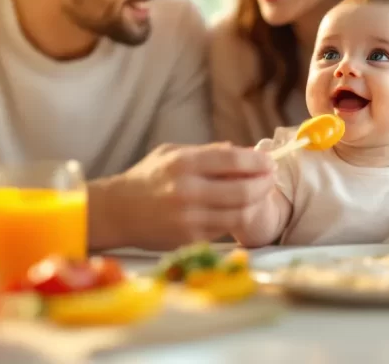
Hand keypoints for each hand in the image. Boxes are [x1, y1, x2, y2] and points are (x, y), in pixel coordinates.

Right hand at [90, 142, 275, 249]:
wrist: (116, 212)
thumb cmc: (146, 178)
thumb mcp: (171, 153)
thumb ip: (207, 152)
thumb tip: (241, 150)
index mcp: (183, 163)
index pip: (232, 159)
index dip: (257, 160)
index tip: (269, 160)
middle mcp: (187, 191)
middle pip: (243, 190)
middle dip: (265, 183)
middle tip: (272, 178)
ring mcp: (189, 218)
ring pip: (240, 213)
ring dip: (257, 203)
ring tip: (261, 194)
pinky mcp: (190, 238)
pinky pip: (225, 228)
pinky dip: (236, 218)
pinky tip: (240, 209)